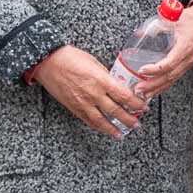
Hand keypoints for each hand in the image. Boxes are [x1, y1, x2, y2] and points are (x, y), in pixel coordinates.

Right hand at [32, 43, 150, 136]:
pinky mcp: (74, 108)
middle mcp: (93, 94)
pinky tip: (105, 130)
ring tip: (123, 134)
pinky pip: (88, 121)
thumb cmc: (71, 58)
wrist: (48, 62)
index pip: (124, 96)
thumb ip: (106, 76)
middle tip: (137, 124)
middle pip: (116, 111)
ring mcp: (83, 103)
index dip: (136, 103)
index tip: (144, 107)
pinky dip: (98, 127)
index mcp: (101, 80)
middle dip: (129, 119)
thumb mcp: (94, 63)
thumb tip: (116, 85)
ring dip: (114, 129)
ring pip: (102, 121)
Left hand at [128, 0, 192, 93]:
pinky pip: (176, 77)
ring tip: (145, 94)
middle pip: (170, 76)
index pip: (170, 63)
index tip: (142, 70)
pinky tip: (157, 88)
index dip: (155, 69)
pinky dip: (165, 84)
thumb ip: (159, 24)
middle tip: (139, 88)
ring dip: (158, 88)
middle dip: (153, 84)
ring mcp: (190, 62)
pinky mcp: (189, 63)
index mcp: (186, 47)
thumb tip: (143, 32)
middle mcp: (189, 58)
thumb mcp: (176, 17)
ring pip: (173, 79)